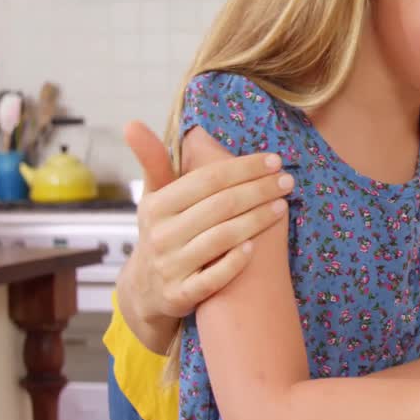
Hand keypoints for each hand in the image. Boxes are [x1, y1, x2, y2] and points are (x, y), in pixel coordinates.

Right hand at [123, 121, 293, 321]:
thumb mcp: (153, 197)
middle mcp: (161, 235)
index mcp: (157, 205)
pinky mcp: (180, 296)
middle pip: (221, 206)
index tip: (274, 160)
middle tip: (287, 181)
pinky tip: (255, 247)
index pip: (209, 179)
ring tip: (282, 206)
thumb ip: (152, 160)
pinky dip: (234, 262)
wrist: (146, 290)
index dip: (244, 168)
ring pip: (221, 238)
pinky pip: (213, 278)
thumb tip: (132, 123)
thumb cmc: (162, 232)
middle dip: (259, 190)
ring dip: (257, 220)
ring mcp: (170, 267)